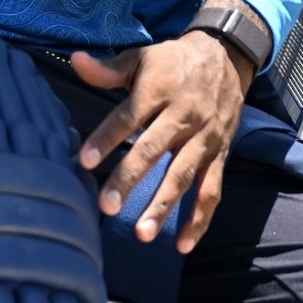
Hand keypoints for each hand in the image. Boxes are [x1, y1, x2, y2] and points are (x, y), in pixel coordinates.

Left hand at [70, 33, 253, 253]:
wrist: (226, 57)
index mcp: (158, 90)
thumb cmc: (173, 62)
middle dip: (130, 179)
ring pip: (183, 176)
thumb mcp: (141, 57)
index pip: (128, 117)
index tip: (84, 161)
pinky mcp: (219, 155)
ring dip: (163, 206)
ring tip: (142, 234)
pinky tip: (183, 245)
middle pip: (154, 150)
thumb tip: (75, 61)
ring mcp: (203, 139)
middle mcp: (183, 116)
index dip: (106, 138)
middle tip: (106, 206)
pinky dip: (200, 219)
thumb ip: (107, 69)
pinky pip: (212, 191)